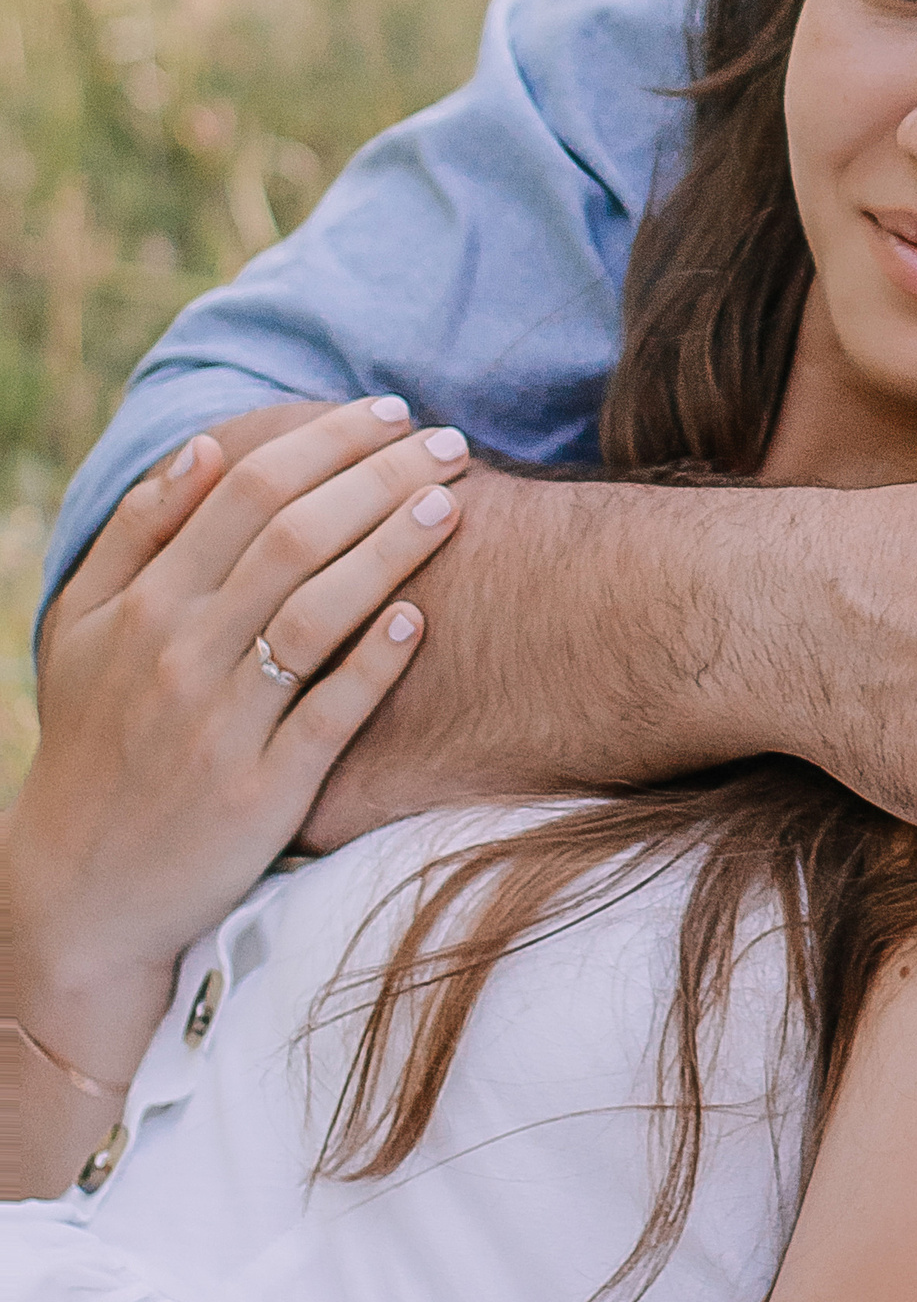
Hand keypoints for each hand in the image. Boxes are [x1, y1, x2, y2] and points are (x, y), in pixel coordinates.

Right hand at [7, 399, 471, 1079]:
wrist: (82, 889)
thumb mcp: (81, 630)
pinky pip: (330, 714)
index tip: (389, 412)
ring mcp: (222, 725)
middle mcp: (179, 656)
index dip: (327, 441)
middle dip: (380, 477)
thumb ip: (136, 534)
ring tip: (450, 505)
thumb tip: (207, 448)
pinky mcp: (262, 792)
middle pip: (293, 536)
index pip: (247, 490)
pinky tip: (420, 615)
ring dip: (390, 549)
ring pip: (316, 613)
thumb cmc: (98, 736)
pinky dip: (375, 660)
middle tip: (450, 444)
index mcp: (142, 605)